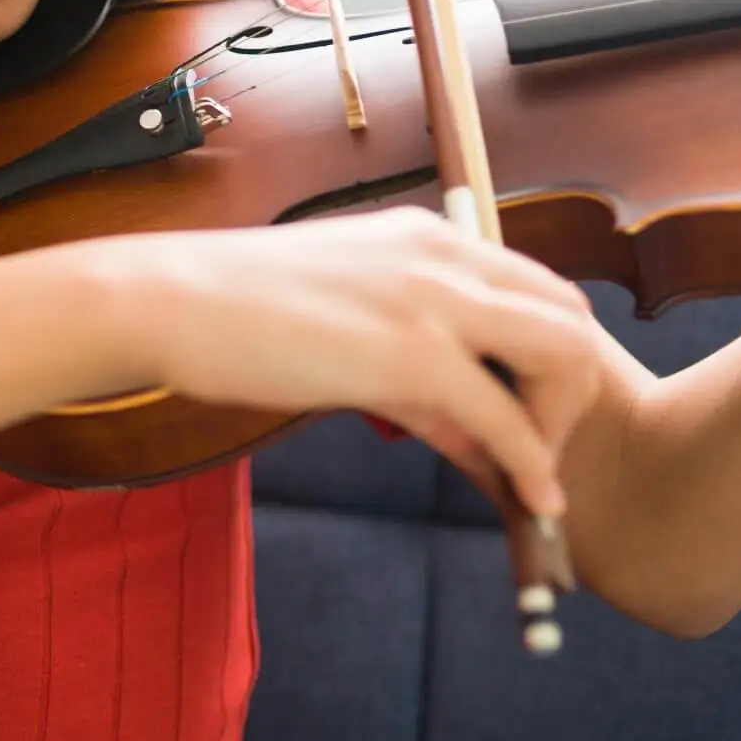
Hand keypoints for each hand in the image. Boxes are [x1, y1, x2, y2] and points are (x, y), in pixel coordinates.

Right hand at [80, 207, 615, 519]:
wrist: (167, 299)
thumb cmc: (230, 310)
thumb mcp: (341, 322)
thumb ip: (412, 371)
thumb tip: (467, 429)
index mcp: (425, 238)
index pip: (533, 286)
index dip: (547, 356)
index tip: (524, 411)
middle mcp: (444, 256)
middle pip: (569, 314)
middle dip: (572, 389)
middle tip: (538, 444)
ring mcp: (433, 300)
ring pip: (562, 355)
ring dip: (562, 424)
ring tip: (536, 473)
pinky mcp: (411, 355)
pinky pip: (506, 416)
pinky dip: (534, 464)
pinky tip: (533, 501)